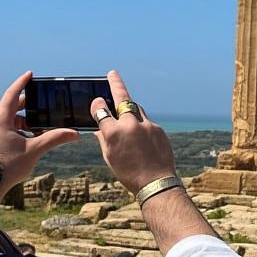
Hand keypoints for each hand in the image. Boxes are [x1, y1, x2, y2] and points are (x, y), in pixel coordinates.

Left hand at [0, 70, 79, 196]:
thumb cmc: (6, 167)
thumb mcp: (34, 150)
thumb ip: (54, 138)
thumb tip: (74, 133)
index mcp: (1, 120)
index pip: (12, 94)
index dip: (22, 83)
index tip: (30, 74)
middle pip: (12, 107)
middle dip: (28, 105)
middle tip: (41, 102)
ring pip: (10, 120)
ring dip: (25, 120)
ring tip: (40, 124)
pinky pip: (7, 129)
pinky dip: (19, 129)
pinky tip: (30, 138)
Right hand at [91, 70, 177, 194]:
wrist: (156, 183)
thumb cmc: (129, 174)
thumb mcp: (109, 157)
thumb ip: (103, 138)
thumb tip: (98, 127)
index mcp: (112, 133)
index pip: (101, 109)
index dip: (98, 105)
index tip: (98, 103)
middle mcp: (129, 125)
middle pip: (122, 97)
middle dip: (116, 84)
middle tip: (112, 74)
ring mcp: (146, 125)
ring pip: (136, 108)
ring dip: (130, 107)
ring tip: (125, 108)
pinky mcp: (158, 128)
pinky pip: (146, 121)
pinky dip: (141, 125)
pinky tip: (140, 137)